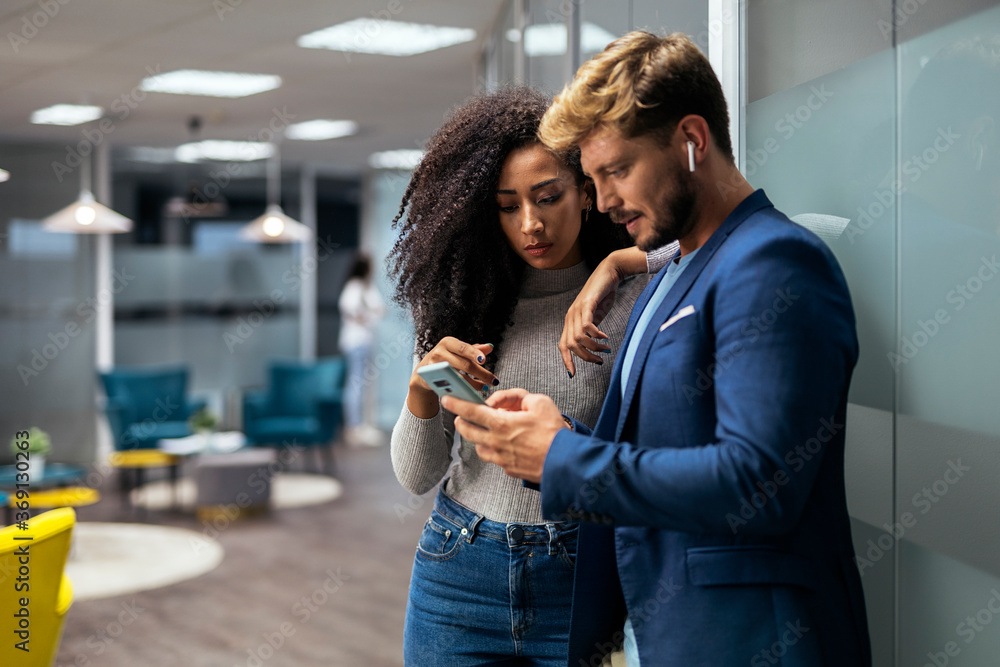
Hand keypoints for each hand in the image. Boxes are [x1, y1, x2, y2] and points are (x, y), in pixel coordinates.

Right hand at [407, 338, 495, 418]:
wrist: (425, 372)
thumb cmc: (446, 358)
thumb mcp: (458, 352)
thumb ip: (474, 350)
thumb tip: (490, 347)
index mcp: (448, 343)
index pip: (463, 348)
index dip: (474, 354)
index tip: (484, 360)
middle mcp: (439, 352)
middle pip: (464, 364)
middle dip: (481, 373)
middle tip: (493, 380)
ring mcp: (434, 367)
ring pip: (459, 377)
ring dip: (475, 384)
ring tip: (485, 387)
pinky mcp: (432, 380)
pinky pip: (451, 386)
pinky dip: (463, 389)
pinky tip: (473, 391)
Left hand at [444, 389, 566, 483]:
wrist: (565, 463)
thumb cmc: (554, 433)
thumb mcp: (540, 403)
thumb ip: (520, 397)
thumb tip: (511, 401)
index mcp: (501, 424)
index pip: (471, 412)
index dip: (456, 404)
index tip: (446, 399)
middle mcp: (496, 443)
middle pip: (468, 432)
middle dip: (461, 422)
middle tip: (460, 417)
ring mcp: (501, 459)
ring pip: (479, 448)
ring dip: (477, 438)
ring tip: (485, 432)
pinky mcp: (508, 470)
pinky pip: (495, 459)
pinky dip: (494, 451)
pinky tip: (503, 446)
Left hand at [560, 247, 647, 375]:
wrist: (609, 273)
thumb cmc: (604, 294)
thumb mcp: (596, 316)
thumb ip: (592, 330)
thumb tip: (594, 346)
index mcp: (571, 321)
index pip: (563, 345)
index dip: (567, 360)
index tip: (573, 374)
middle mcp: (570, 316)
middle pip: (571, 345)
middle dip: (585, 357)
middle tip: (600, 360)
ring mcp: (577, 310)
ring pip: (578, 338)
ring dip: (593, 348)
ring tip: (606, 349)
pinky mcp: (587, 304)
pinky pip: (587, 326)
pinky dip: (596, 336)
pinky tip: (605, 337)